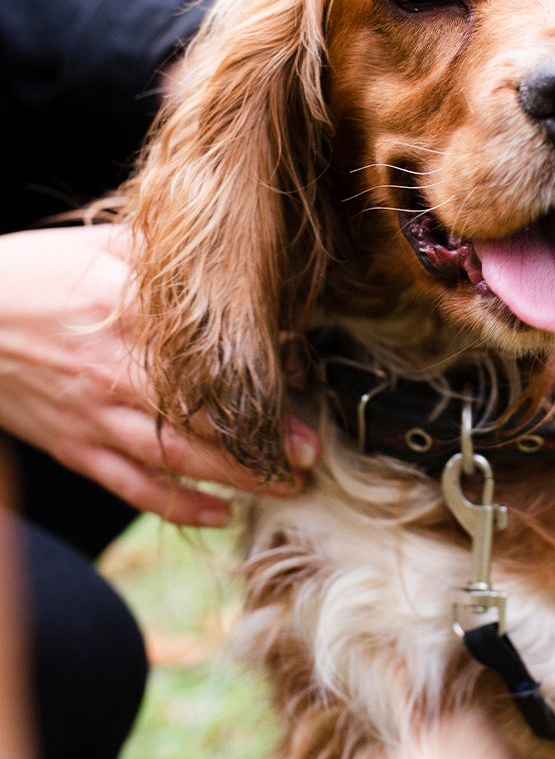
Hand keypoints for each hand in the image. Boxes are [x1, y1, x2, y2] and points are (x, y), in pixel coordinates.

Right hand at [0, 224, 320, 525]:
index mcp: (130, 311)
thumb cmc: (36, 275)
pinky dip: (179, 506)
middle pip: (205, 416)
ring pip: (178, 460)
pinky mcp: (75, 446)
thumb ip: (172, 264)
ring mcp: (95, 414)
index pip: (211, 351)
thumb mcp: (104, 247)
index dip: (263, 373)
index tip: (304, 385)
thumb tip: (250, 274)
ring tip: (285, 484)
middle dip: (264, 441)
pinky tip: (219, 513)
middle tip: (311, 455)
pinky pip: (133, 487)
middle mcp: (117, 369)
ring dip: (236, 479)